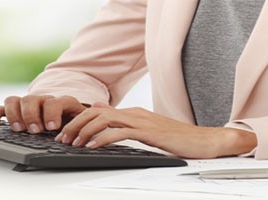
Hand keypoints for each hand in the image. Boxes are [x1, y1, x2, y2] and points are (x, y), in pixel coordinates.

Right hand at [0, 95, 89, 133]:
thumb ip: (81, 124)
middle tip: (35, 130)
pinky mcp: (14, 110)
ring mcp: (26, 104)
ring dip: (14, 114)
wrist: (65, 120)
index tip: (51, 127)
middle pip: (32, 99)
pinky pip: (1, 108)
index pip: (54, 101)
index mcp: (61, 103)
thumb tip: (81, 126)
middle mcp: (42, 100)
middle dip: (32, 115)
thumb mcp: (81, 124)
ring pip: (14, 100)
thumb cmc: (73, 124)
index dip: (52, 113)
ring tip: (19, 129)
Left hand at [57, 103, 257, 158]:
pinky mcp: (148, 132)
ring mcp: (141, 121)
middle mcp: (134, 113)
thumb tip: (104, 120)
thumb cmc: (178, 141)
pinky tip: (94, 146)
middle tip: (62, 139)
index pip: (98, 112)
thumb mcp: (148, 133)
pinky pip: (120, 132)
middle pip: (95, 112)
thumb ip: (127, 127)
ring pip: (104, 119)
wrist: (204, 141)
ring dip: (85, 131)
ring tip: (74, 143)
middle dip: (75, 125)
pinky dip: (103, 137)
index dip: (78, 121)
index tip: (66, 134)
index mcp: (133, 114)